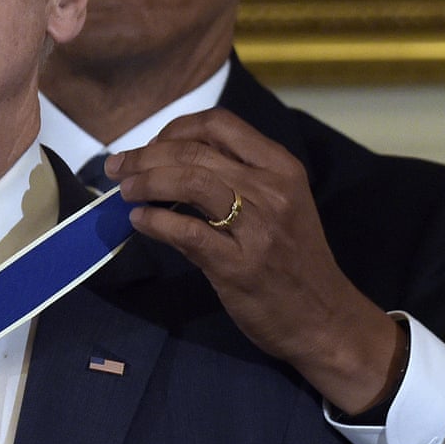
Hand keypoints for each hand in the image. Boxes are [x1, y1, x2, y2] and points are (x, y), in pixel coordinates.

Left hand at [107, 108, 402, 413]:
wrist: (325, 319)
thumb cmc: (295, 259)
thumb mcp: (278, 204)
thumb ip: (235, 178)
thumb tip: (168, 162)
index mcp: (281, 166)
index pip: (219, 124)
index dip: (174, 129)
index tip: (150, 146)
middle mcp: (271, 189)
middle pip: (195, 151)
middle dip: (146, 155)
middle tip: (119, 168)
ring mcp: (257, 227)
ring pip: (189, 182)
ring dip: (146, 182)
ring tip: (126, 191)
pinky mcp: (238, 266)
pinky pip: (186, 232)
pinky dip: (154, 222)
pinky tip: (140, 221)